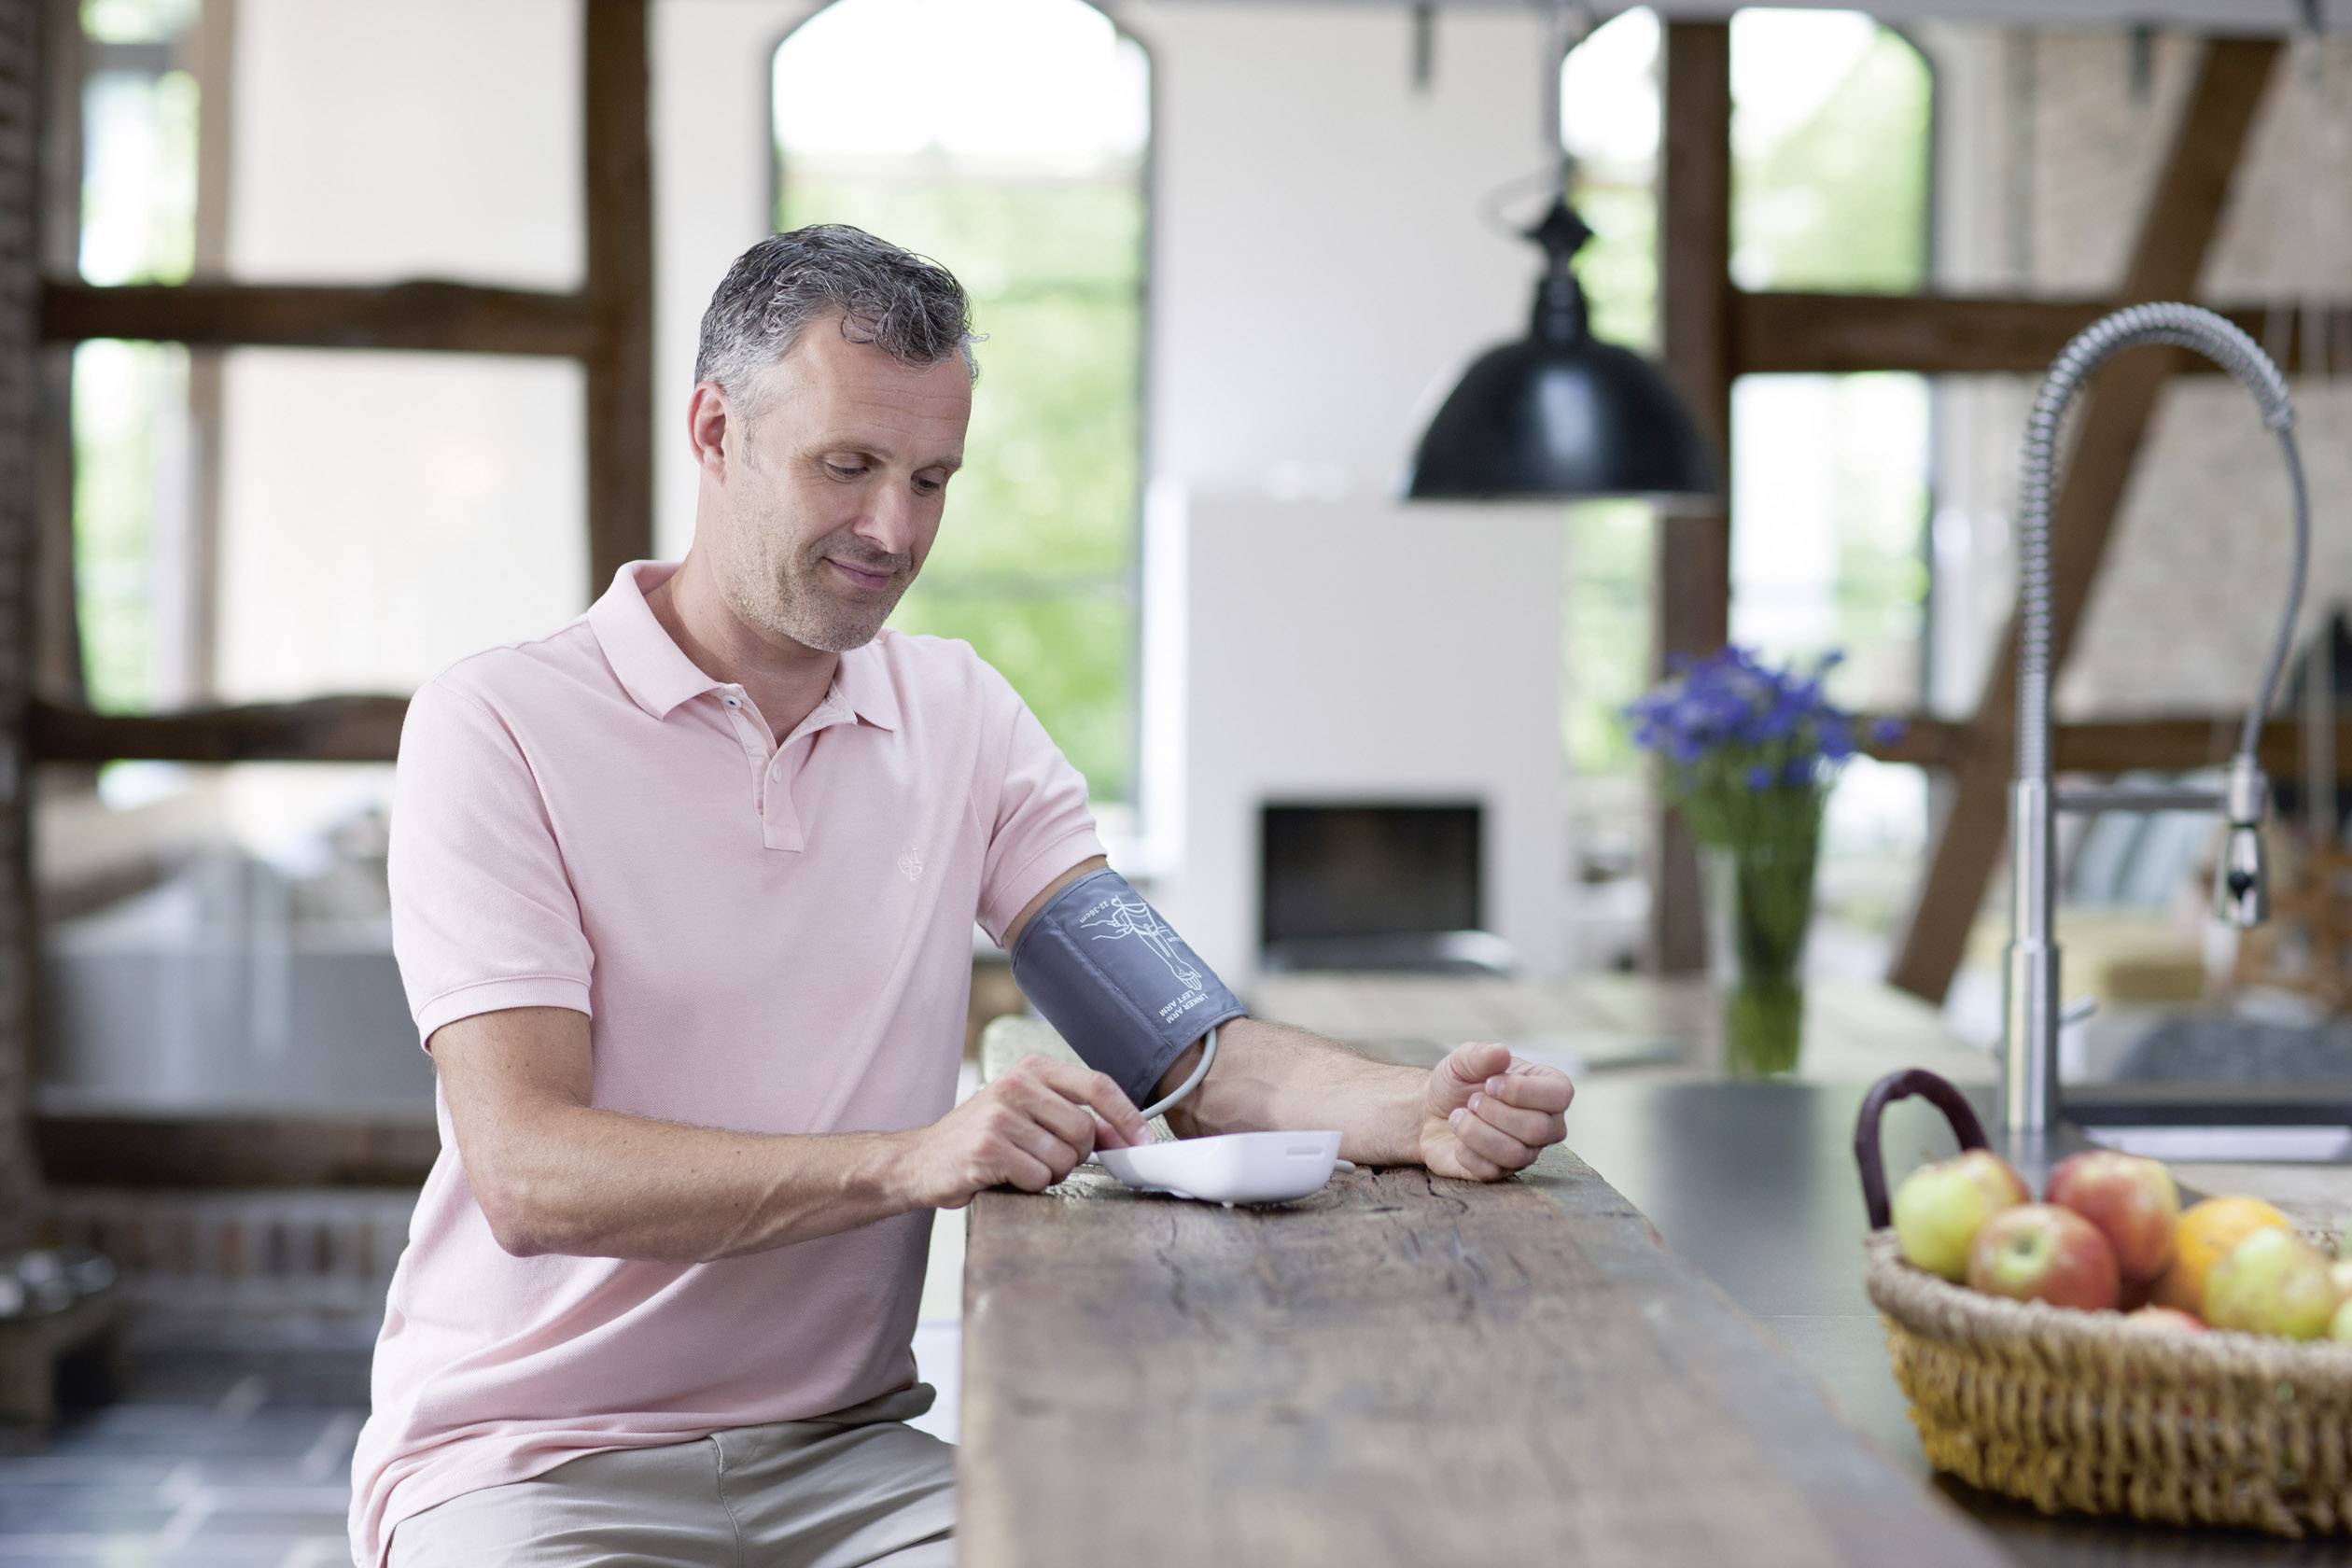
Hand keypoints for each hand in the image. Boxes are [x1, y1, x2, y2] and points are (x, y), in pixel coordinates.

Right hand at [902, 1056, 1148, 1209]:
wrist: (921, 1160)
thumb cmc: (982, 1137)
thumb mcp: (1027, 1112)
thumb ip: (1072, 1116)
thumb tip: (1124, 1136)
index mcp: (1032, 1068)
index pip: (1096, 1085)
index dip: (1126, 1116)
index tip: (1143, 1141)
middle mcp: (1016, 1084)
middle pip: (1084, 1130)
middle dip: (1075, 1156)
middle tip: (1045, 1158)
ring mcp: (1000, 1115)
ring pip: (1063, 1159)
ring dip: (1049, 1174)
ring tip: (1019, 1165)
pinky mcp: (987, 1148)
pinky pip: (1037, 1178)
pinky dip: (1027, 1186)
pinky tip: (1004, 1175)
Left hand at [1419, 1042, 1573, 1181]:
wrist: (1428, 1112)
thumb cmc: (1455, 1083)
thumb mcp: (1462, 1061)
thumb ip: (1480, 1054)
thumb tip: (1501, 1052)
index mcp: (1545, 1089)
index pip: (1560, 1095)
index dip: (1524, 1091)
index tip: (1490, 1083)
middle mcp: (1545, 1124)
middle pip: (1539, 1129)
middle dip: (1495, 1112)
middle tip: (1472, 1100)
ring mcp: (1525, 1151)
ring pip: (1516, 1153)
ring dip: (1476, 1131)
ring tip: (1459, 1116)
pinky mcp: (1501, 1172)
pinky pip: (1491, 1170)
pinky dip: (1466, 1151)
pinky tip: (1457, 1139)